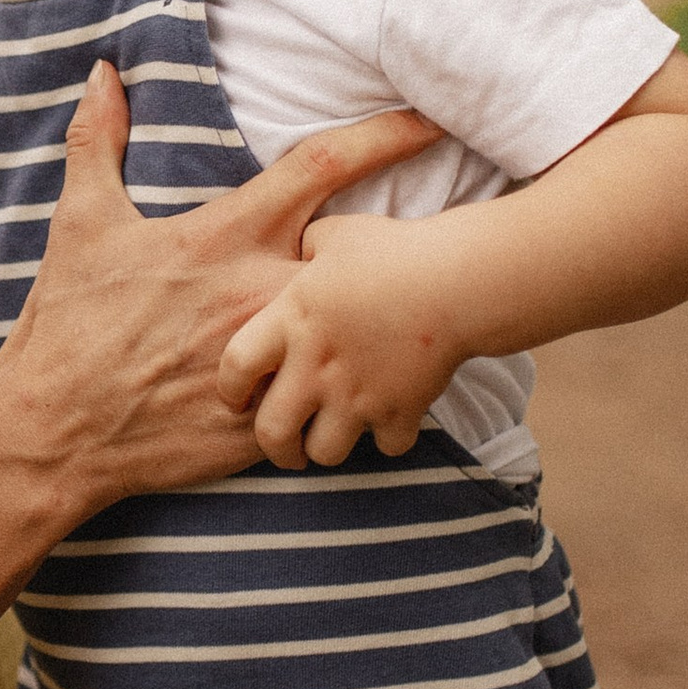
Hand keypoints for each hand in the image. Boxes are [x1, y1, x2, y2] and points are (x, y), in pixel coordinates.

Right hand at [0, 67, 441, 521]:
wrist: (56, 430)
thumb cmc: (68, 323)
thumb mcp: (80, 222)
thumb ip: (98, 141)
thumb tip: (102, 73)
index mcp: (226, 235)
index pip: (322, 166)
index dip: (385, 136)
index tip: (430, 120)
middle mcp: (260, 291)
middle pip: (361, 249)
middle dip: (389, 245)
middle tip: (422, 241)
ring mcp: (273, 357)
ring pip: (355, 330)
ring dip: (371, 321)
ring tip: (393, 325)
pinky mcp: (270, 419)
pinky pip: (326, 400)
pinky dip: (339, 389)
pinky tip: (351, 390)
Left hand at [217, 213, 462, 466]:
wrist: (457, 280)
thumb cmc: (395, 250)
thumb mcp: (337, 235)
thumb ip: (309, 248)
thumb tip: (303, 250)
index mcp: (291, 322)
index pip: (235, 369)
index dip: (230, 388)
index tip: (239, 397)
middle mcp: (316, 368)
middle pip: (273, 434)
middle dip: (276, 449)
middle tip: (286, 447)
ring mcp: (358, 396)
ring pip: (326, 453)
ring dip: (329, 447)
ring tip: (336, 434)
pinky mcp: (401, 412)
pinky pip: (388, 446)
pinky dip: (390, 438)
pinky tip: (392, 419)